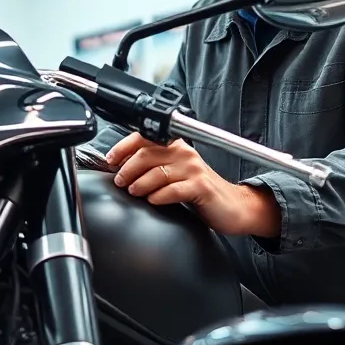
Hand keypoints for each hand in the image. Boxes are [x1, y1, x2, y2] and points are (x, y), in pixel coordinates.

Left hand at [107, 132, 280, 236]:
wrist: (233, 206)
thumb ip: (154, 167)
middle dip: (127, 169)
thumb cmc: (201, 191)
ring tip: (134, 191)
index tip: (111, 160)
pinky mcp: (201, 187)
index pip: (145, 138)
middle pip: (147, 155)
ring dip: (140, 184)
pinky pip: (172, 190)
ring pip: (157, 173)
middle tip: (120, 181)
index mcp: (177, 147)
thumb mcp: (176, 174)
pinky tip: (153, 201)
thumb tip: (122, 169)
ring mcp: (194, 170)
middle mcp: (185, 154)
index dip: (123, 148)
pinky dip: (158, 196)